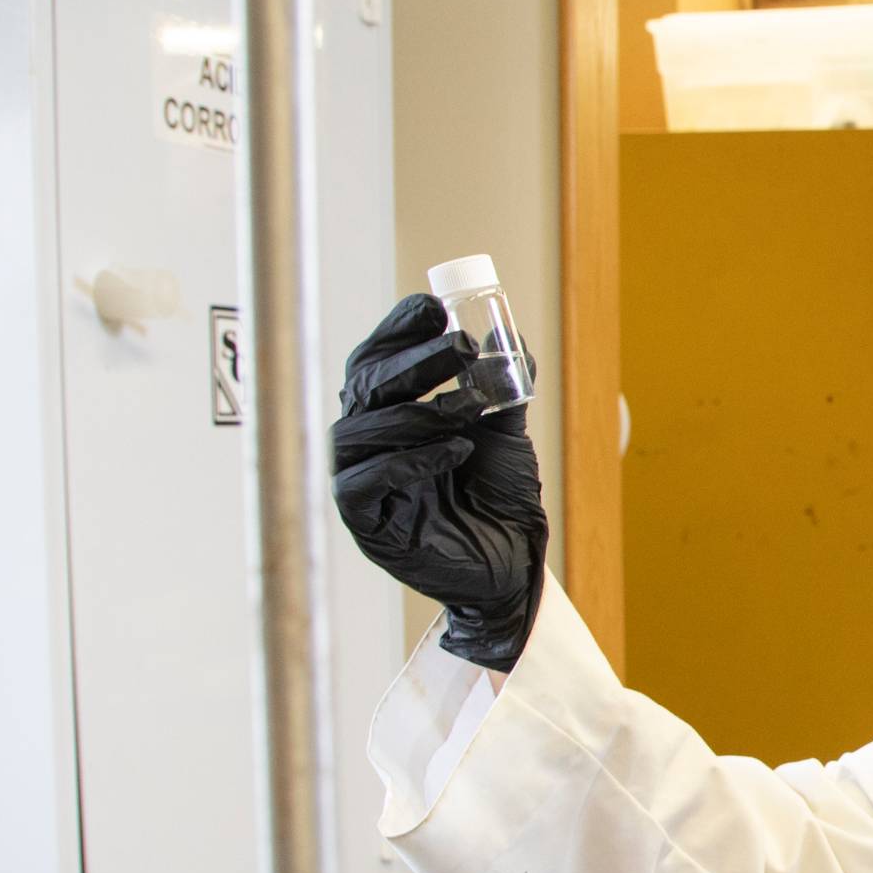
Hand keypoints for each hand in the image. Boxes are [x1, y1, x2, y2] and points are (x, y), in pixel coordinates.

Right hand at [332, 294, 550, 671]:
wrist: (513, 565)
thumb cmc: (498, 500)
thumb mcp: (503, 431)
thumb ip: (500, 386)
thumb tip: (505, 335)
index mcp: (391, 414)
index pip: (376, 359)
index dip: (397, 329)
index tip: (432, 307)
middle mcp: (368, 443)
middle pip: (365, 386)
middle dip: (414, 361)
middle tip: (460, 347)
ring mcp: (361, 482)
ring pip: (359, 430)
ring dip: (417, 412)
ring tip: (464, 409)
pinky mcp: (368, 524)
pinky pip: (365, 483)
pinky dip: (410, 461)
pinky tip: (454, 451)